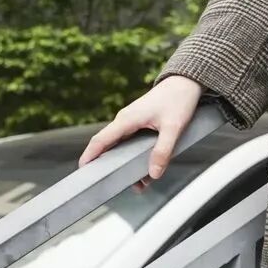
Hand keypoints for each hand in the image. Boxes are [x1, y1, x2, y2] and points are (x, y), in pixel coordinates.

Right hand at [77, 74, 202, 192]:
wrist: (185, 82)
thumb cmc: (178, 100)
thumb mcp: (173, 128)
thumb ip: (163, 151)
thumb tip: (154, 174)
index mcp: (127, 120)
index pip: (101, 140)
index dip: (90, 155)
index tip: (83, 169)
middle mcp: (125, 121)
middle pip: (109, 146)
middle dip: (108, 166)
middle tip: (108, 185)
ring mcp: (132, 122)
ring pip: (122, 147)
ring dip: (126, 165)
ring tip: (137, 185)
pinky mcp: (140, 124)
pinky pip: (132, 143)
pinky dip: (136, 157)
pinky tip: (147, 172)